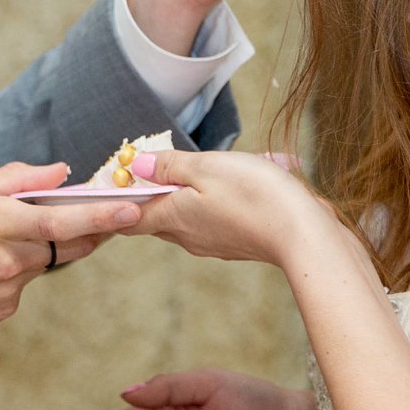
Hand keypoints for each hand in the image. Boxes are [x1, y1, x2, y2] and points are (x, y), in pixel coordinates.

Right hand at [0, 164, 141, 364]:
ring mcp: (5, 292)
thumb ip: (13, 181)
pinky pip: (21, 284)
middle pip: (64, 244)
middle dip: (85, 229)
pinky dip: (14, 268)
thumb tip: (59, 172)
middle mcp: (6, 261)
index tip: (132, 207)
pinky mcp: (0, 312)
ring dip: (39, 246)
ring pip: (42, 263)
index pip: (61, 221)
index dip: (100, 216)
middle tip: (100, 210)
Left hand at [128, 142, 314, 269]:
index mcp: (174, 218)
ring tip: (193, 170)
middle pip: (158, 217)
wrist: (301, 233)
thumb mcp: (205, 168)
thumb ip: (169, 166)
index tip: (108, 187)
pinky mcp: (235, 243)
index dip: (116, 202)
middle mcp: (189, 237)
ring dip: (183, 196)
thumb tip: (136, 167)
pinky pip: (210, 222)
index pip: (131, 217)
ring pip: (185, 219)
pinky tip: (227, 186)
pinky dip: (208, 204)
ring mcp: (213, 243)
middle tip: (149, 168)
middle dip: (151, 195)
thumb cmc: (252, 194)